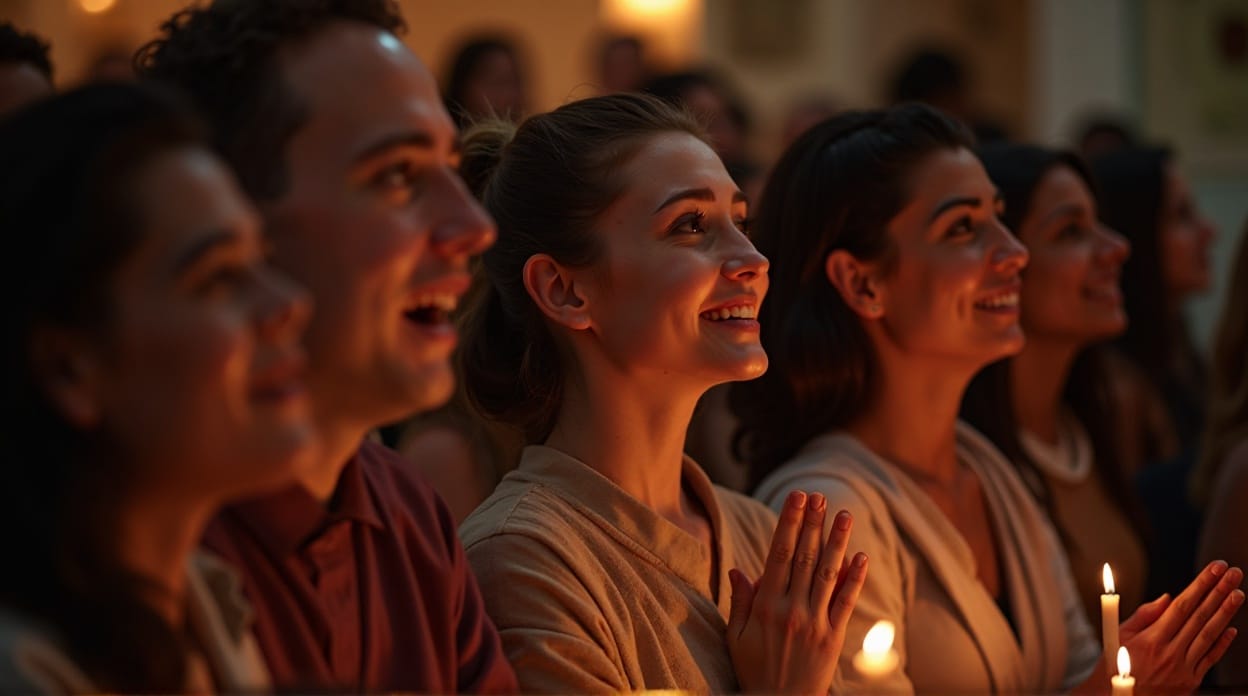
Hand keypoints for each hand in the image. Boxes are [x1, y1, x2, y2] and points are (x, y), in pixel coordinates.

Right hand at [727, 491, 867, 694]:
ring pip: (828, 574)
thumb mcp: (737, 637)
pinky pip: (846, 603)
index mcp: (766, 606)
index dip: (789, 523)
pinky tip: (861, 556)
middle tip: (819, 496)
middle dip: (812, 524)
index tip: (796, 498)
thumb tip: (739, 570)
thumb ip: (740, 602)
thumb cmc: (754, 671)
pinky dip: (855, 579)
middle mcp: (792, 609)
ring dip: (837, 542)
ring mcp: (815, 623)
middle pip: (805, 558)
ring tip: (845, 514)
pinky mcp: (833, 638)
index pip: (779, 554)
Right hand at [1117, 561, 1242, 692]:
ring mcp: (1183, 669)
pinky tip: (1231, 629)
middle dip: (1218, 592)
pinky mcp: (1190, 682)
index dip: (1200, 585)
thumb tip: (1167, 598)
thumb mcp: (1117, 637)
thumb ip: (1143, 616)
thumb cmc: (1113, 668)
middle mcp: (1170, 653)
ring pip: (1209, 635)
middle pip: (1200, 617)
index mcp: (1151, 639)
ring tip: (1238, 593)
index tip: (1214, 569)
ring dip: (1225, 613)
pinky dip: (1221, 644)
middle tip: (1233, 573)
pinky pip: (1209, 659)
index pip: (1182, 606)